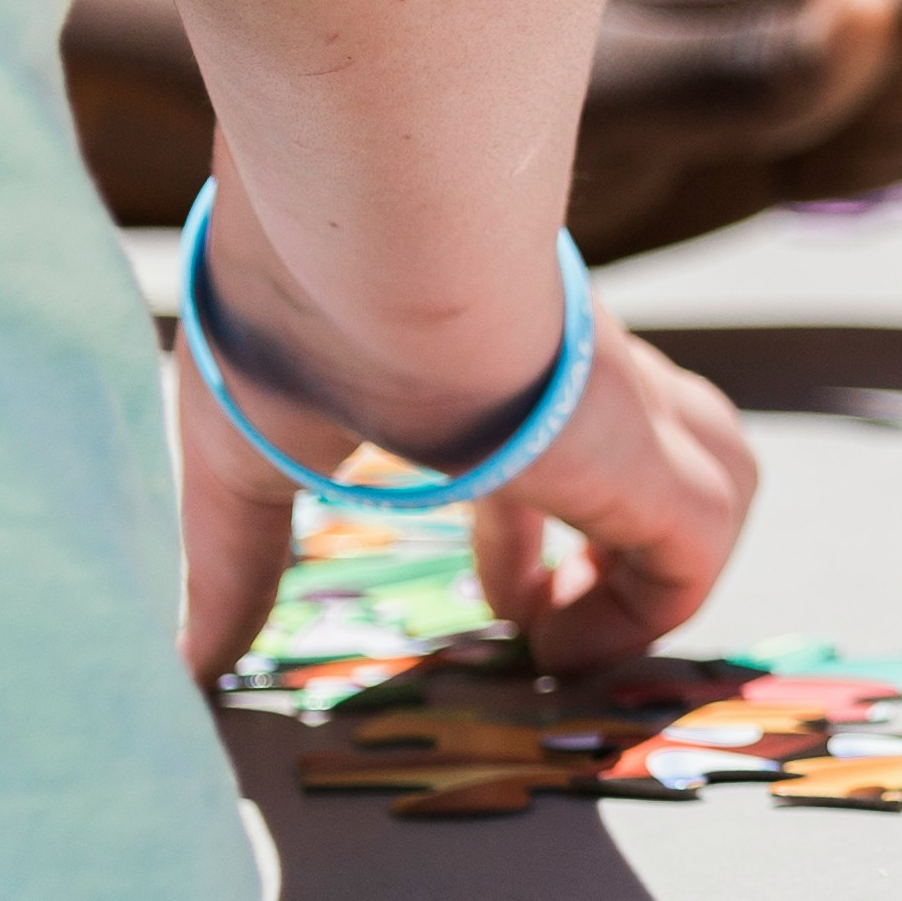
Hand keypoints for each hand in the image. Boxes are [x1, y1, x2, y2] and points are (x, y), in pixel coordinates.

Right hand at [174, 221, 758, 680]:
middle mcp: (577, 371)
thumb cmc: (290, 311)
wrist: (361, 234)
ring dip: (659, 568)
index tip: (506, 601)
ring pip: (714, 473)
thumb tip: (187, 666)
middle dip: (621, 550)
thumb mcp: (245, 456)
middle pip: (656, 456)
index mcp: (493, 356)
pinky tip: (561, 643)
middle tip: (542, 626)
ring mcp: (622, 402)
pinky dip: (656, 604)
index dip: (529, 539)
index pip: (551, 448)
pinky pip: (703, 539)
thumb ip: (231, 563)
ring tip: (566, 637)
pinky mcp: (642, 443)